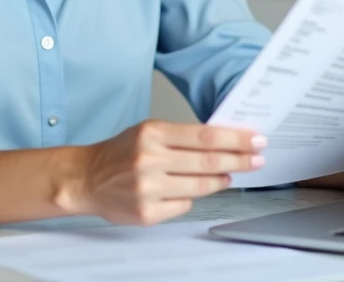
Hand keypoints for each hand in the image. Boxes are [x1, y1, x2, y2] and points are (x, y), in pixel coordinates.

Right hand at [69, 120, 264, 224]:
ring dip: (221, 181)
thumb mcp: (148, 131)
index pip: (205, 136)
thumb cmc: (120, 153)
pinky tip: (191, 190)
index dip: (235, 139)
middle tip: (257, 159)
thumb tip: (223, 141)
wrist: (86, 178)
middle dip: (239, 160)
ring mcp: (148, 189)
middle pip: (209, 162)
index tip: (255, 140)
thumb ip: (181, 136)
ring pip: (200, 186)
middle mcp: (150, 160)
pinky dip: (191, 197)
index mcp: (152, 134)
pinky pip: (184, 205)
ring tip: (230, 176)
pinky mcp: (147, 212)